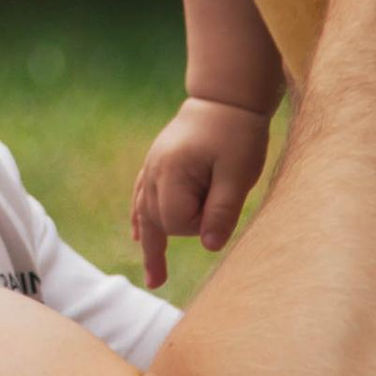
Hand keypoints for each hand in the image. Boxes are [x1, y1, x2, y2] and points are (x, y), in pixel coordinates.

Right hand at [132, 96, 273, 287]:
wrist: (227, 97)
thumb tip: (209, 246)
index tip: (223, 202)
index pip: (177, 222)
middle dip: (185, 226)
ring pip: (145, 212)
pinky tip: (137, 235)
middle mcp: (154, 171)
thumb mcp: (238, 173)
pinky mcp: (158, 163)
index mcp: (171, 173)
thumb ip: (223, 210)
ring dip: (150, 243)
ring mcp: (152, 166)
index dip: (201, 224)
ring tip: (154, 278)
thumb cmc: (237, 134)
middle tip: (216, 203)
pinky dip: (140, 216)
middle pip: (159, 219)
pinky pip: (142, 195)